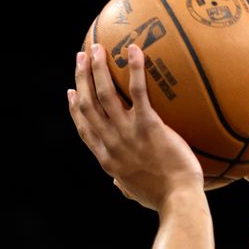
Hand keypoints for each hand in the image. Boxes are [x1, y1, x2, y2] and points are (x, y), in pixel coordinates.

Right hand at [68, 43, 203, 211]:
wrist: (178, 200)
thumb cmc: (162, 198)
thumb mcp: (135, 193)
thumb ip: (124, 185)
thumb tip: (119, 184)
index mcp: (106, 159)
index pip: (84, 128)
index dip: (75, 108)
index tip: (71, 92)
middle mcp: (110, 143)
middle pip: (88, 105)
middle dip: (81, 78)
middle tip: (82, 57)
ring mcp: (127, 134)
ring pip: (104, 94)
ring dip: (97, 68)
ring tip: (97, 47)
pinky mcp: (147, 126)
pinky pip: (137, 92)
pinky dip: (134, 69)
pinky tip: (134, 49)